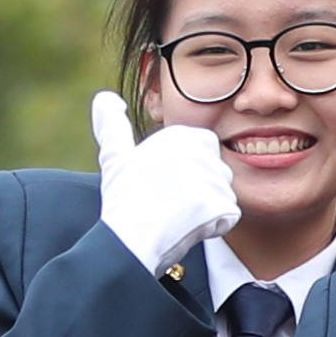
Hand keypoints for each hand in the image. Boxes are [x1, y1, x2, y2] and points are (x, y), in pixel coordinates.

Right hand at [92, 89, 239, 277]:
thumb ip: (112, 125)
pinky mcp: (222, 204)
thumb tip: (107, 98)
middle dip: (201, 189)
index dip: (189, 170)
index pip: (206, 149)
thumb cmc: (123, 198)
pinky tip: (189, 226)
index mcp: (183, 136)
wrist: (130, 238)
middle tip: (171, 201)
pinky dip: (213, 226)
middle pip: (218, 172)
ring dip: (207, 208)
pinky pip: (228, 217)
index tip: (166, 183)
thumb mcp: (115, 156)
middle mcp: (202, 151)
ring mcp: (214, 178)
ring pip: (223, 195)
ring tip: (178, 213)